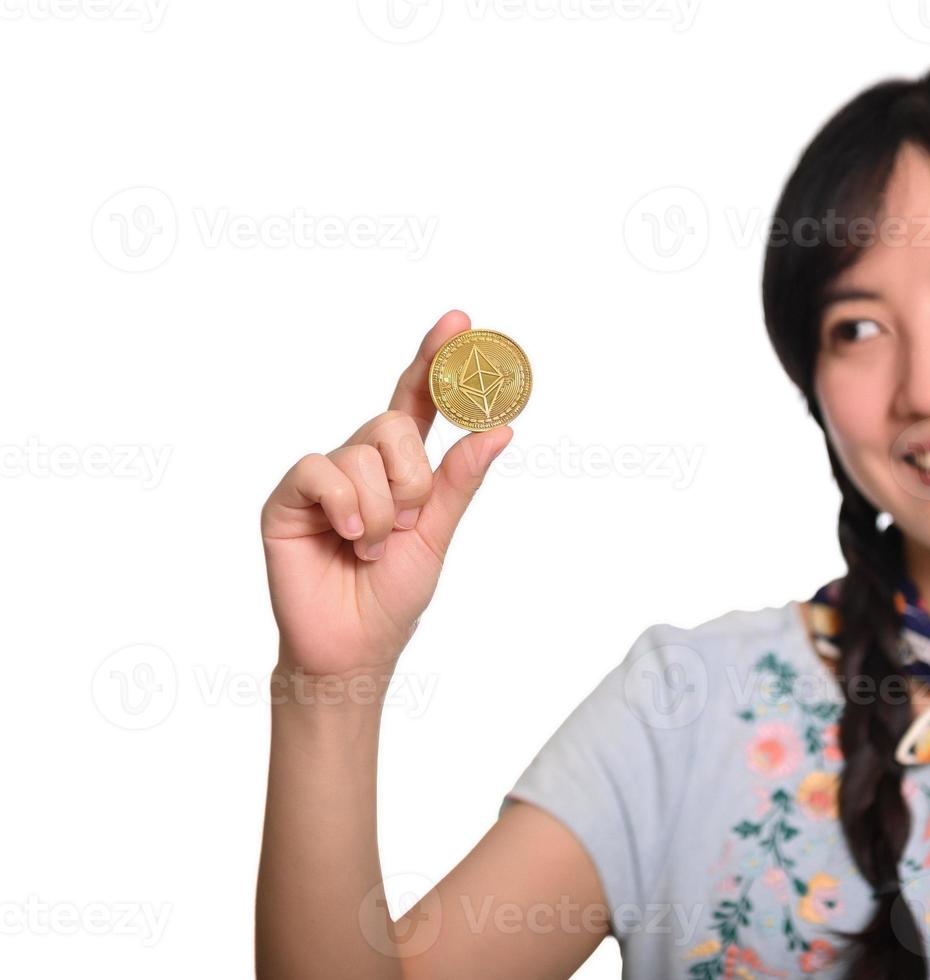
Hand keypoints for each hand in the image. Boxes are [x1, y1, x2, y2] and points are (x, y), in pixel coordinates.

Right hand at [260, 310, 512, 679]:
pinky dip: (347, 507)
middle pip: (393, 424)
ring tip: (371, 547)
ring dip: (381, 510)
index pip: (419, 401)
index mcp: (400, 468)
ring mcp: (322, 477)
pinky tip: (348, 538)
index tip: (461, 322)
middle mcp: (360, 462)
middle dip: (412, 478)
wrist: (353, 646)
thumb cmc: (392, 594)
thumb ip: (460, 480)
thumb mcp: (438, 534)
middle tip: (407, 523)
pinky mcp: (288, 497)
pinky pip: (321, 471)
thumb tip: (500, 429)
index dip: (436, 361)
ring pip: (362, 452)